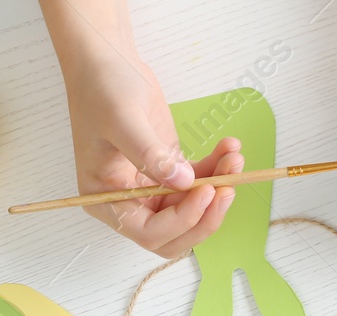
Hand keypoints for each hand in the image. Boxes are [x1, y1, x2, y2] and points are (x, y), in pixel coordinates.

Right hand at [61, 55, 241, 257]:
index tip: (205, 192)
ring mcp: (149, 188)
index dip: (181, 220)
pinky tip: (229, 148)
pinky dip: (216, 170)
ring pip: (191, 210)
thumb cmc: (103, 88)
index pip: (148, 232)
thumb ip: (151, 155)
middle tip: (227, 188)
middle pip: (174, 233)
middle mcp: (127, 201)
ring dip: (217, 190)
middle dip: (204, 216)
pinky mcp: (168, 171)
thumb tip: (183, 184)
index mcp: (105, 200)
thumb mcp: (123, 120)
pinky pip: (198, 183)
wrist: (109, 60)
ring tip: (234, 159)